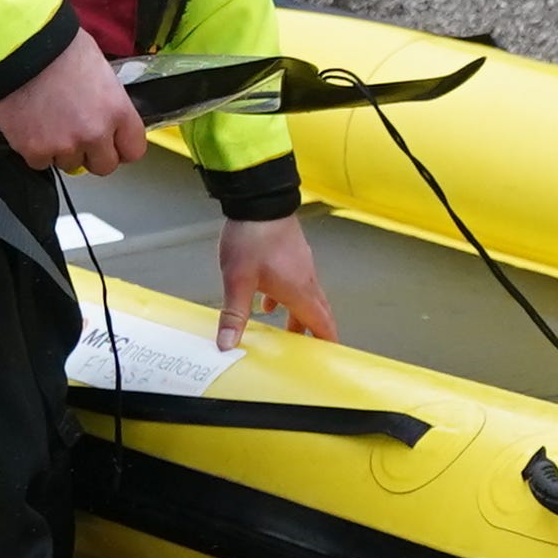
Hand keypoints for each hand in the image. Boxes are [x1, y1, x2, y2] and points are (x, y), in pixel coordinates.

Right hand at [0, 40, 146, 175]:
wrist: (19, 46)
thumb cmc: (60, 48)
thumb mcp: (101, 70)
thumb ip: (109, 103)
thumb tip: (108, 117)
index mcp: (117, 111)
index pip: (133, 150)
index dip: (121, 147)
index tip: (112, 143)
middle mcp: (95, 133)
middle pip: (104, 166)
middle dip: (93, 154)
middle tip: (79, 134)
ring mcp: (64, 145)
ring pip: (69, 164)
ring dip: (63, 150)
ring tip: (51, 122)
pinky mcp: (34, 150)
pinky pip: (41, 162)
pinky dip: (36, 149)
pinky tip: (33, 125)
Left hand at [216, 211, 339, 350]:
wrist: (260, 200)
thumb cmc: (253, 238)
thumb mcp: (238, 281)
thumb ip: (234, 315)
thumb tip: (227, 344)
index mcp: (299, 291)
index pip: (321, 324)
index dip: (327, 342)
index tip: (330, 356)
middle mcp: (306, 280)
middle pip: (317, 313)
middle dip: (313, 333)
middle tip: (308, 350)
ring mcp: (302, 265)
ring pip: (307, 297)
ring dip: (299, 315)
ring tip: (286, 328)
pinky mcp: (294, 253)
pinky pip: (297, 282)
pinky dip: (288, 296)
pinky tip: (270, 297)